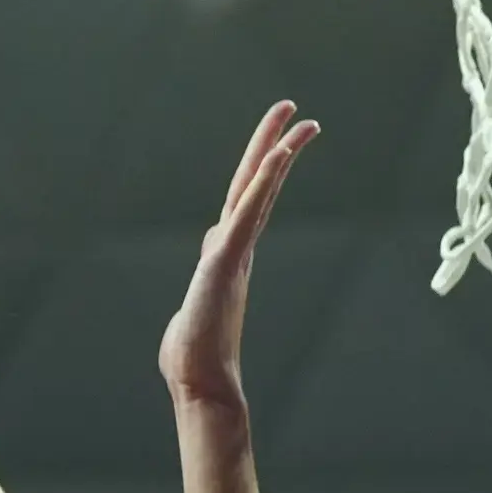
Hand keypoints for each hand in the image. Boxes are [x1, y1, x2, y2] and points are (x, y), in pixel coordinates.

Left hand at [160, 102, 318, 411]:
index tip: (279, 143)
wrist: (198, 382)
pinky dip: (262, 184)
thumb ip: (201, 298)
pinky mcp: (226, 260)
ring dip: (276, 153)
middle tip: (295, 110)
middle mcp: (233, 246)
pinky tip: (276, 159)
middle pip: (256, 184)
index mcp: (227, 253)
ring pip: (256, 191)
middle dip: (273, 144)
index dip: (263, 168)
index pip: (247, 200)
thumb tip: (198, 304)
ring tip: (298, 123)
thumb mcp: (194, 314)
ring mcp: (232, 251)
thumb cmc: (193, 358)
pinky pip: (248, 213)